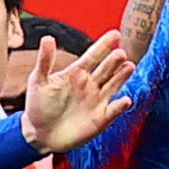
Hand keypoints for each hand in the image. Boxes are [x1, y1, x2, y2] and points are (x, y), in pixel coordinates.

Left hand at [19, 31, 136, 153]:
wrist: (39, 134)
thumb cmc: (38, 106)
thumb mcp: (38, 81)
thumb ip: (45, 61)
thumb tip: (48, 38)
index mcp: (77, 72)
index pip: (93, 55)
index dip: (104, 45)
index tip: (115, 34)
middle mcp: (91, 84)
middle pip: (106, 68)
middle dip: (114, 60)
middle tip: (121, 53)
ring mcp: (97, 100)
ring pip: (113, 85)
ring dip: (122, 76)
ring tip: (129, 66)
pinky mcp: (101, 118)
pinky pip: (113, 110)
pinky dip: (120, 106)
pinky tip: (125, 100)